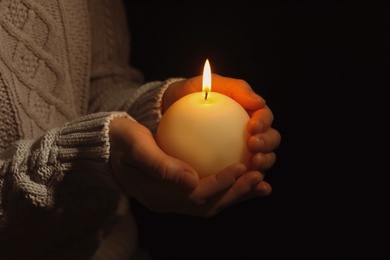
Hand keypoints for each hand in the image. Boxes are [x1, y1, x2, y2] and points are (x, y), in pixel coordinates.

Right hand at [109, 117, 270, 216]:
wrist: (110, 145)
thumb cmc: (121, 140)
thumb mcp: (135, 145)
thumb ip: (160, 165)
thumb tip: (191, 180)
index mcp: (156, 196)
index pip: (194, 196)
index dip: (220, 184)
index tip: (240, 167)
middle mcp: (168, 203)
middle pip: (208, 205)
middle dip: (236, 194)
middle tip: (259, 176)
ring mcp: (174, 199)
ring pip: (212, 203)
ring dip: (237, 194)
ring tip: (261, 182)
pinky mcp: (180, 191)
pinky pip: (208, 193)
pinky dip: (229, 188)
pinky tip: (246, 176)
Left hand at [163, 74, 280, 174]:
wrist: (168, 111)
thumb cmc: (190, 94)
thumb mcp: (208, 83)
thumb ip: (235, 88)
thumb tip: (260, 101)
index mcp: (250, 111)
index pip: (265, 117)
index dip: (264, 123)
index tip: (252, 127)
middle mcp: (251, 132)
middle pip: (271, 140)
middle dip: (267, 144)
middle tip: (253, 147)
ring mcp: (242, 151)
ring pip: (262, 159)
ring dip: (263, 163)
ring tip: (251, 164)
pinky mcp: (230, 167)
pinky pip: (240, 176)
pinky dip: (245, 181)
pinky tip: (241, 184)